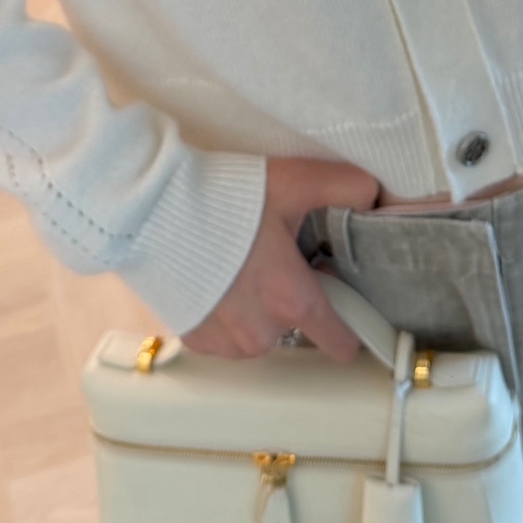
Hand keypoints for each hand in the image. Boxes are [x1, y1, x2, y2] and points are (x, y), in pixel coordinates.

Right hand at [180, 157, 379, 361]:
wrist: (149, 210)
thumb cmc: (220, 198)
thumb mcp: (292, 182)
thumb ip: (344, 186)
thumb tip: (373, 195)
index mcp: (291, 298)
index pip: (340, 340)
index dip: (351, 327)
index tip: (349, 314)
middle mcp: (260, 331)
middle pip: (296, 327)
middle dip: (292, 299)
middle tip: (276, 259)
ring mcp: (225, 340)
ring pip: (260, 333)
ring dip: (258, 309)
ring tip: (242, 266)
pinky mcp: (195, 338)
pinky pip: (226, 336)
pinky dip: (227, 314)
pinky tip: (218, 280)